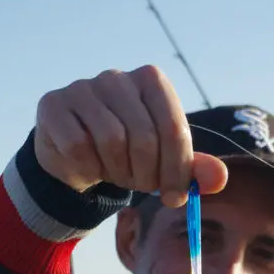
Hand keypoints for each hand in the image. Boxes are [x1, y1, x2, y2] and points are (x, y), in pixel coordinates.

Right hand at [34, 65, 226, 206]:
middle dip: (146, 174)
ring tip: (116, 174)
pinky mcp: (53, 105)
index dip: (177, 170)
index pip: (173, 127)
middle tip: (140, 185)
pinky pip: (78, 147)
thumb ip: (193, 169)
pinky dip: (87, 170)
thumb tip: (220, 179)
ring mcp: (82, 88)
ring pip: (110, 141)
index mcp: (151, 81)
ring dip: (117, 172)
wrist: (76, 156)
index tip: (173, 197)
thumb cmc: (129, 155)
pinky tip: (88, 169)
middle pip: (143, 137)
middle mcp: (116, 77)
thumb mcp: (165, 162)